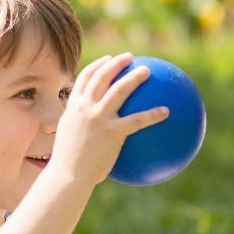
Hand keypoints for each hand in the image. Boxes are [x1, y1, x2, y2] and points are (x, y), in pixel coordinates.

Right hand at [49, 52, 167, 189]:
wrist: (68, 176)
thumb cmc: (69, 164)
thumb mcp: (70, 139)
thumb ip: (82, 128)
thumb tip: (95, 130)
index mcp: (74, 107)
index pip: (85, 77)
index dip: (98, 65)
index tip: (108, 59)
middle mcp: (85, 107)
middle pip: (102, 76)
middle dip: (117, 63)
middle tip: (130, 57)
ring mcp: (98, 118)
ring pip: (119, 90)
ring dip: (134, 77)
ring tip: (147, 70)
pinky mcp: (112, 132)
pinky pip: (137, 120)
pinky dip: (153, 114)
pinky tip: (166, 112)